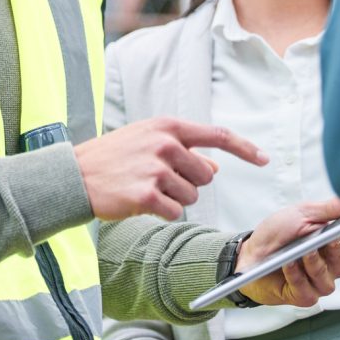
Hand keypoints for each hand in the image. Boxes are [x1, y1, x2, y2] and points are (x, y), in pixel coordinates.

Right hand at [75, 117, 266, 220]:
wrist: (75, 175)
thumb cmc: (112, 158)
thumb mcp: (147, 143)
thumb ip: (183, 151)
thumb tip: (214, 165)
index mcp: (167, 127)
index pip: (217, 135)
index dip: (244, 148)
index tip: (264, 159)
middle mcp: (165, 144)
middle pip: (207, 175)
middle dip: (190, 183)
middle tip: (159, 180)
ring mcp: (156, 168)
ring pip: (192, 197)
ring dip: (175, 200)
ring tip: (146, 189)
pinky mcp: (146, 194)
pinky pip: (175, 212)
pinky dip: (162, 212)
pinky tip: (140, 202)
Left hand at [235, 198, 339, 306]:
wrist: (249, 254)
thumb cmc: (276, 234)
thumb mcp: (301, 214)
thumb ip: (329, 210)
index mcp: (333, 240)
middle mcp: (330, 264)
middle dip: (337, 249)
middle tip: (331, 238)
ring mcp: (318, 281)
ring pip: (327, 279)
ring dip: (315, 264)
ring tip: (305, 252)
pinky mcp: (303, 296)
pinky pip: (307, 290)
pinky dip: (297, 276)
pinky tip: (289, 265)